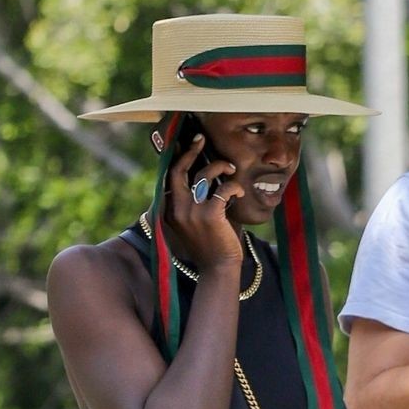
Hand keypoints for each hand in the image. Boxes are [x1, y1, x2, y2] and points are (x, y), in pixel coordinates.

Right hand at [163, 133, 244, 270]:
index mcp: (170, 211)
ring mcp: (192, 212)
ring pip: (203, 175)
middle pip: (178, 170)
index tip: (188, 143)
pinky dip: (234, 186)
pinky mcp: (210, 215)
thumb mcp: (194, 222)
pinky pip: (223, 188)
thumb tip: (203, 175)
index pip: (169, 177)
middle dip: (190, 151)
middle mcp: (176, 209)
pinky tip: (239, 191)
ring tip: (231, 168)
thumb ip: (193, 201)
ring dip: (219, 166)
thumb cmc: (211, 245)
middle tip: (201, 139)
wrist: (218, 270)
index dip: (178, 157)